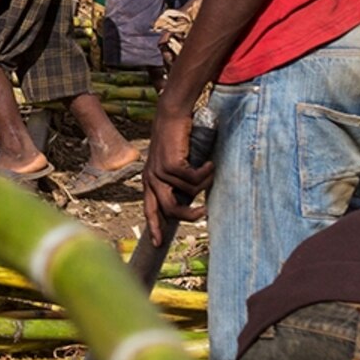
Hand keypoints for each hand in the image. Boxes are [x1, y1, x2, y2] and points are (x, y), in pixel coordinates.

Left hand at [142, 108, 211, 243]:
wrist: (172, 115)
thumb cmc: (176, 139)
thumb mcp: (174, 164)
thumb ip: (177, 182)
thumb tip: (189, 200)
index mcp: (149, 180)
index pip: (149, 209)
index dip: (154, 227)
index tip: (157, 244)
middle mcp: (150, 178)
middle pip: (169, 210)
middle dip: (188, 215)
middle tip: (203, 213)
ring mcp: (159, 172)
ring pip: (188, 194)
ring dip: (204, 183)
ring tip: (210, 170)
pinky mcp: (170, 164)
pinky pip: (195, 180)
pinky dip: (206, 173)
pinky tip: (210, 162)